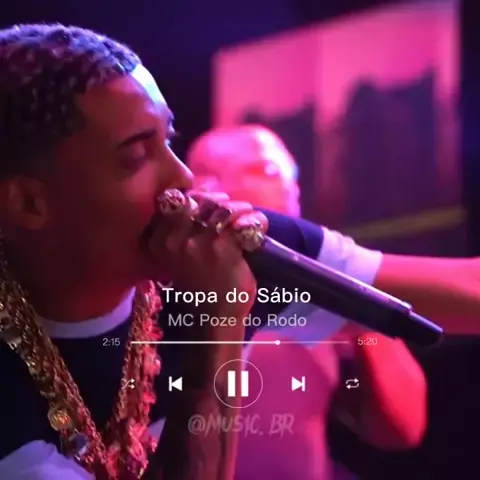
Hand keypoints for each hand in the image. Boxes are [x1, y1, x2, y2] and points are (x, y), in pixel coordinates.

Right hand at [148, 189, 267, 337]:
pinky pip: (241, 221)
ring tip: (246, 214)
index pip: (175, 201)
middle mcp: (175, 238)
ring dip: (239, 208)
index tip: (208, 203)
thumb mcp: (178, 257)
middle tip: (231, 208)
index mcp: (160, 240)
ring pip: (221, 207)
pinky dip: (255, 220)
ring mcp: (199, 242)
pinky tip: (259, 225)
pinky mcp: (223, 248)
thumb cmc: (199, 288)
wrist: (214, 318)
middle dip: (218, 200)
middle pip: (199, 200)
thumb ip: (182, 230)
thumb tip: (202, 200)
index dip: (195, 197)